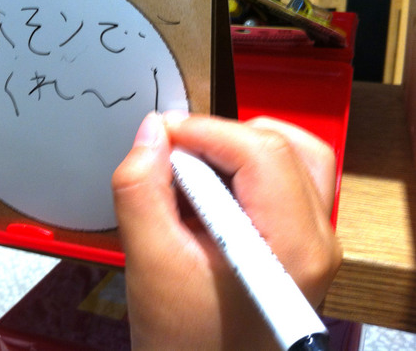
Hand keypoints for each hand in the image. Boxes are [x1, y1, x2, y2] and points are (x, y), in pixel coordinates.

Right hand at [112, 112, 341, 349]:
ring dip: (238, 149)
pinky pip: (286, 180)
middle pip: (284, 147)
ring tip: (192, 170)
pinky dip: (245, 169)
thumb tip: (153, 130)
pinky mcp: (303, 243)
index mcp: (291, 246)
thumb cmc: (182, 337)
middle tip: (174, 154)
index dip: (206, 130)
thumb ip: (141, 190)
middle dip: (221, 137)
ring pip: (293, 157)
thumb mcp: (148, 262)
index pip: (262, 152)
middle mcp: (319, 239)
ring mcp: (317, 241)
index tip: (161, 135)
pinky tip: (207, 192)